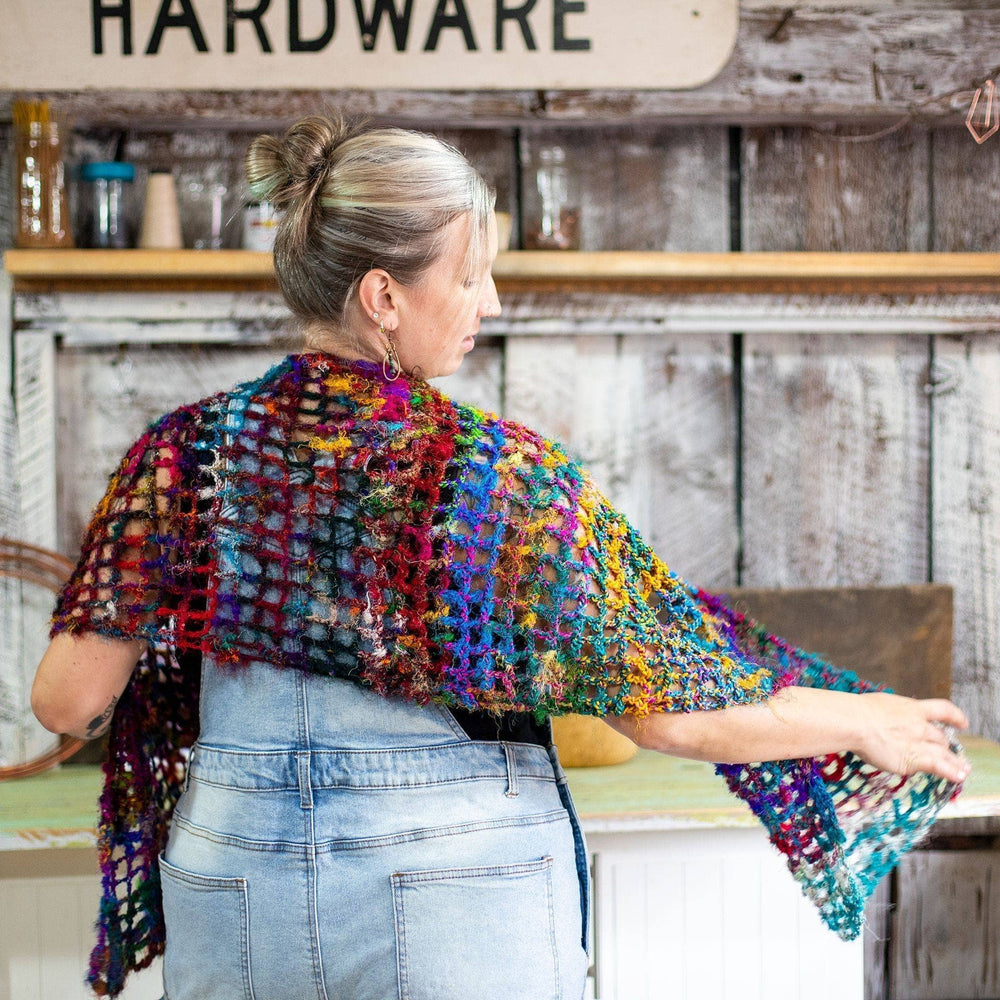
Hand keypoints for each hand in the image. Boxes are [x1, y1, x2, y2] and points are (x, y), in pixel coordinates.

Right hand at [851, 693, 970, 782]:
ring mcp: (917, 742)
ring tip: (963, 771)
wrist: (854, 721)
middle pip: (941, 738)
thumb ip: (891, 714)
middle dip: (945, 747)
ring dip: (955, 763)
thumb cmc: (858, 711)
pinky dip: (951, 772)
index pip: (942, 709)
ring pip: (944, 754)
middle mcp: (919, 725)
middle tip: (948, 754)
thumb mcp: (881, 704)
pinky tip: (959, 777)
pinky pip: (938, 767)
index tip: (962, 723)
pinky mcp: (912, 759)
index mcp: (912, 708)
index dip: (955, 716)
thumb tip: (886, 720)